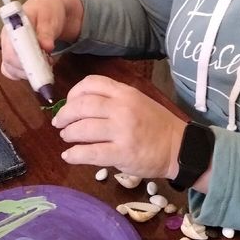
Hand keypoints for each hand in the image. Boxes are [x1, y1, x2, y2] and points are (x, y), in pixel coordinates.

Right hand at [0, 0, 83, 80]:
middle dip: (29, 69)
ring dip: (29, 73)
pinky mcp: (15, 57)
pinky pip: (14, 72)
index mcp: (12, 26)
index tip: (38, 65)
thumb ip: (47, 32)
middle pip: (9, 62)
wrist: (50, 8)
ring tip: (46, 64)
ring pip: (12, 70)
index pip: (10, 48)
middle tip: (47, 65)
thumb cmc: (48, 10)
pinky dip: (26, 75)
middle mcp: (7, 39)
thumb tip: (46, 47)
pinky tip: (39, 69)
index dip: (22, 60)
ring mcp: (10, 49)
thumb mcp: (50, 17)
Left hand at [52, 74, 185, 179]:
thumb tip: (81, 106)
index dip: (73, 93)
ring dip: (69, 134)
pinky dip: (74, 154)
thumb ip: (114, 100)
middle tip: (59, 123)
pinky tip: (69, 156)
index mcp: (125, 93)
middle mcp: (122, 108)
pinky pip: (90, 153)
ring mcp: (122, 131)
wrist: (180, 147)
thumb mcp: (138, 101)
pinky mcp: (122, 153)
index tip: (68, 104)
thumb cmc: (157, 125)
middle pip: (82, 105)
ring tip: (66, 138)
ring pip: (83, 129)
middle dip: (65, 115)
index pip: (92, 83)